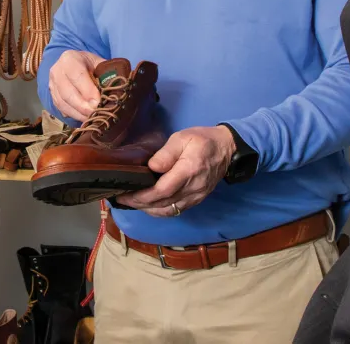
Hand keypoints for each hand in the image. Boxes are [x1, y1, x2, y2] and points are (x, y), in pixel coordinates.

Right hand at [49, 50, 104, 122]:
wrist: (75, 64)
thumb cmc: (91, 65)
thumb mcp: (100, 64)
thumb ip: (106, 75)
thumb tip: (114, 92)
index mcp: (69, 58)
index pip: (77, 75)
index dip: (87, 90)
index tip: (98, 102)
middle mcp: (57, 71)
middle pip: (67, 92)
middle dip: (83, 106)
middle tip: (96, 113)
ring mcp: (52, 84)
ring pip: (63, 103)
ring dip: (78, 113)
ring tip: (92, 118)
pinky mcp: (52, 96)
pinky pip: (61, 109)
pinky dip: (73, 115)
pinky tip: (84, 118)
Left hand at [115, 125, 235, 216]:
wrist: (227, 149)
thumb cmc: (203, 140)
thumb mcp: (183, 138)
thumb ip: (166, 153)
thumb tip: (151, 167)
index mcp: (188, 171)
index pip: (162, 190)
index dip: (142, 196)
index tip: (125, 193)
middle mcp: (192, 189)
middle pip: (162, 204)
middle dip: (140, 204)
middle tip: (122, 198)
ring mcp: (196, 197)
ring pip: (168, 211)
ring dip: (148, 210)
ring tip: (132, 202)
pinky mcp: (197, 200)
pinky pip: (176, 211)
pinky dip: (160, 211)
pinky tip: (149, 205)